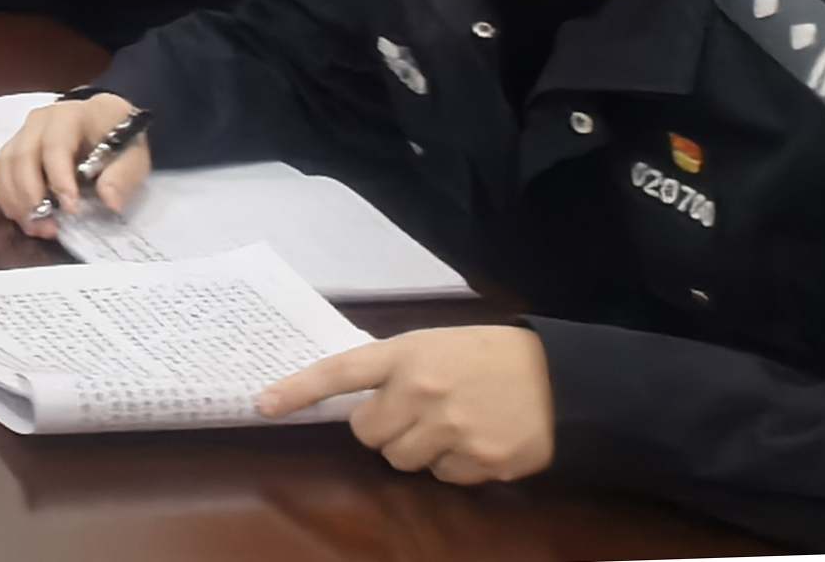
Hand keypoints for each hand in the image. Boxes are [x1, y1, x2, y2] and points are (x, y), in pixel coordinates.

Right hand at [0, 92, 151, 232]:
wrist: (104, 119)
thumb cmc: (118, 136)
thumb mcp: (133, 154)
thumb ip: (122, 176)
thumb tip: (109, 201)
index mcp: (70, 116)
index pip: (55, 146)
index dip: (59, 180)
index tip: (71, 210)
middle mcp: (39, 121)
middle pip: (21, 156)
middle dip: (29, 196)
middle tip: (46, 227)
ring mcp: (23, 132)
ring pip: (4, 164)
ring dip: (14, 200)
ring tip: (35, 227)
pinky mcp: (14, 146)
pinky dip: (5, 195)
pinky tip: (21, 215)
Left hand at [258, 326, 555, 483]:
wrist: (561, 378)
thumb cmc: (490, 356)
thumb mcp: (435, 345)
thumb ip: (394, 368)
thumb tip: (353, 397)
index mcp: (407, 355)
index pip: (339, 373)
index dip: (298, 390)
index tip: (263, 404)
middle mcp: (422, 393)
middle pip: (368, 435)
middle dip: (383, 429)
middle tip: (412, 413)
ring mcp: (451, 431)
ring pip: (401, 461)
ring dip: (416, 450)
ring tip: (449, 425)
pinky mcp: (481, 463)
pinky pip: (443, 478)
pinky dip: (453, 466)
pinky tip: (477, 441)